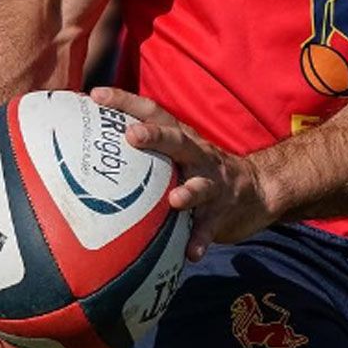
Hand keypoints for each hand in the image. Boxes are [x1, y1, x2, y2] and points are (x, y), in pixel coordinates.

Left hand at [90, 88, 272, 260]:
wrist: (258, 189)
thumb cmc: (203, 172)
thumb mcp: (179, 155)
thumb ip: (149, 153)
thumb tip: (90, 155)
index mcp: (182, 139)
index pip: (153, 113)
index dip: (126, 101)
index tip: (96, 94)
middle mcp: (198, 155)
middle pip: (178, 141)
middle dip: (156, 136)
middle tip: (131, 135)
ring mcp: (214, 182)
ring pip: (202, 184)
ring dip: (189, 191)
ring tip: (175, 200)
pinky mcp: (223, 211)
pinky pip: (211, 227)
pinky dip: (201, 239)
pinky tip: (191, 253)